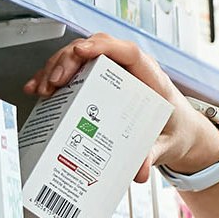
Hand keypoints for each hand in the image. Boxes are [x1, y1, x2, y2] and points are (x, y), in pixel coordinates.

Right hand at [24, 32, 218, 181]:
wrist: (180, 132)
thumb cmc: (176, 130)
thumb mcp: (167, 144)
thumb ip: (153, 154)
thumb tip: (138, 170)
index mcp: (151, 77)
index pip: (127, 51)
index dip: (102, 46)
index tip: (81, 51)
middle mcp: (129, 70)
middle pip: (95, 50)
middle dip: (68, 61)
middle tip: (53, 82)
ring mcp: (112, 73)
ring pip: (79, 58)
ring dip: (55, 68)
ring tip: (42, 89)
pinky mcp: (98, 82)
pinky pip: (74, 72)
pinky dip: (54, 79)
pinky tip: (39, 89)